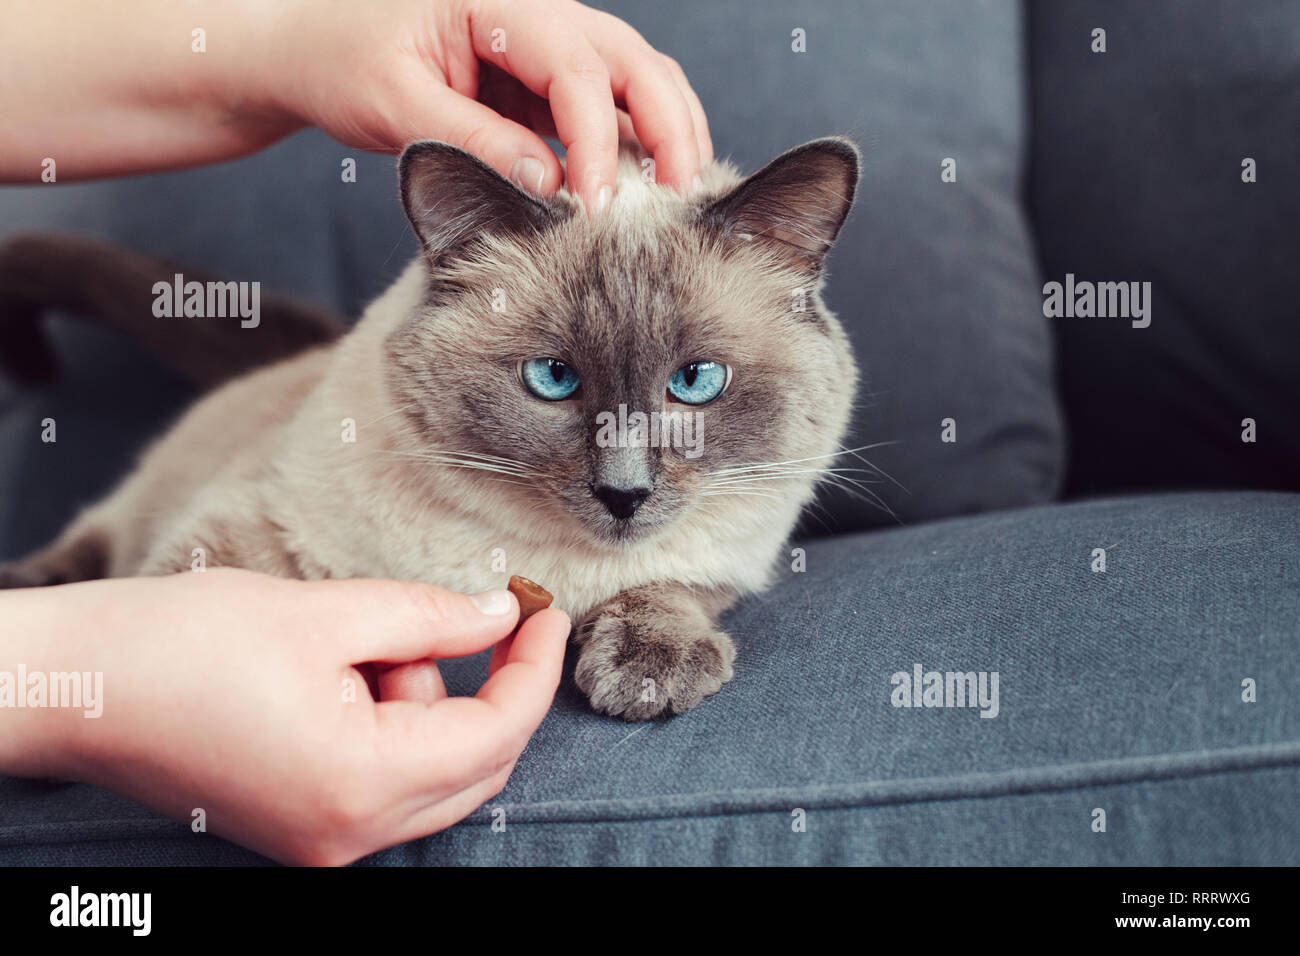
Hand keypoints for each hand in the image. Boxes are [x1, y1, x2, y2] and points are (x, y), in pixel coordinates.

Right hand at [0, 569, 569, 865]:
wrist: (79, 688)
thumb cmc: (185, 645)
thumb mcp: (326, 612)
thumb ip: (431, 617)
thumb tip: (501, 614)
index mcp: (359, 783)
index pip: (495, 735)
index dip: (533, 669)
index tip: (547, 612)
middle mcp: (348, 834)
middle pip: (475, 765)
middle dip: (486, 686)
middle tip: (480, 613)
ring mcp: (323, 842)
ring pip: (432, 769)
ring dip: (422, 697)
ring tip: (347, 644)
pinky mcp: (302, 828)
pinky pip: (386, 778)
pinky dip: (389, 721)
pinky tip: (334, 674)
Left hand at [1, 0, 713, 210]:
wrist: (312, 49)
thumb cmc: (342, 62)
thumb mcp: (396, 104)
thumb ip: (471, 140)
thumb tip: (547, 181)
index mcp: (496, 1)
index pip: (573, 69)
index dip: (597, 139)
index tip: (601, 205)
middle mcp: (535, 11)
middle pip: (632, 59)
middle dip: (668, 123)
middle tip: (685, 191)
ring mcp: (546, 42)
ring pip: (637, 74)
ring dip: (669, 126)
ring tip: (687, 187)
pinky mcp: (544, 77)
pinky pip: (610, 101)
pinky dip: (639, 136)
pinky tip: (653, 180)